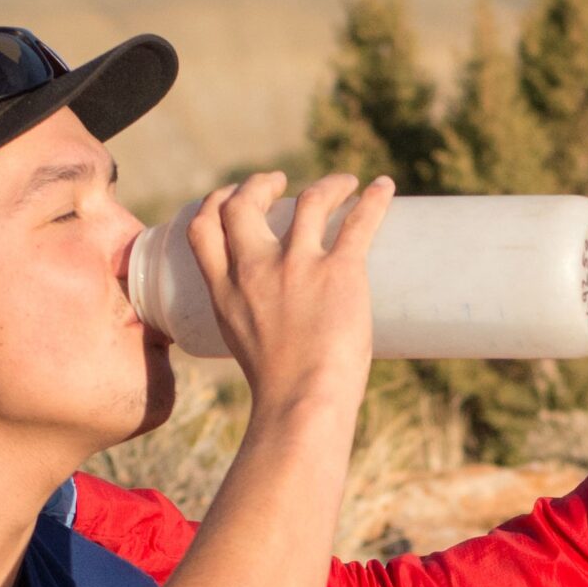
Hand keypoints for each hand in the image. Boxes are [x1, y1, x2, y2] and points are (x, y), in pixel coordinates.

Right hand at [183, 170, 389, 413]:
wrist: (302, 403)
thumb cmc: (279, 391)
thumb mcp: (244, 347)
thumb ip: (254, 323)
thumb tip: (283, 326)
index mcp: (225, 291)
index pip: (203, 229)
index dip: (215, 203)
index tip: (231, 197)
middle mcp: (255, 269)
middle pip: (244, 204)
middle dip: (258, 184)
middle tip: (279, 184)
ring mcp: (298, 266)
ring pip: (309, 201)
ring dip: (328, 185)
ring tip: (343, 183)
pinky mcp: (340, 271)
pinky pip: (359, 222)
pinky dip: (373, 200)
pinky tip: (384, 187)